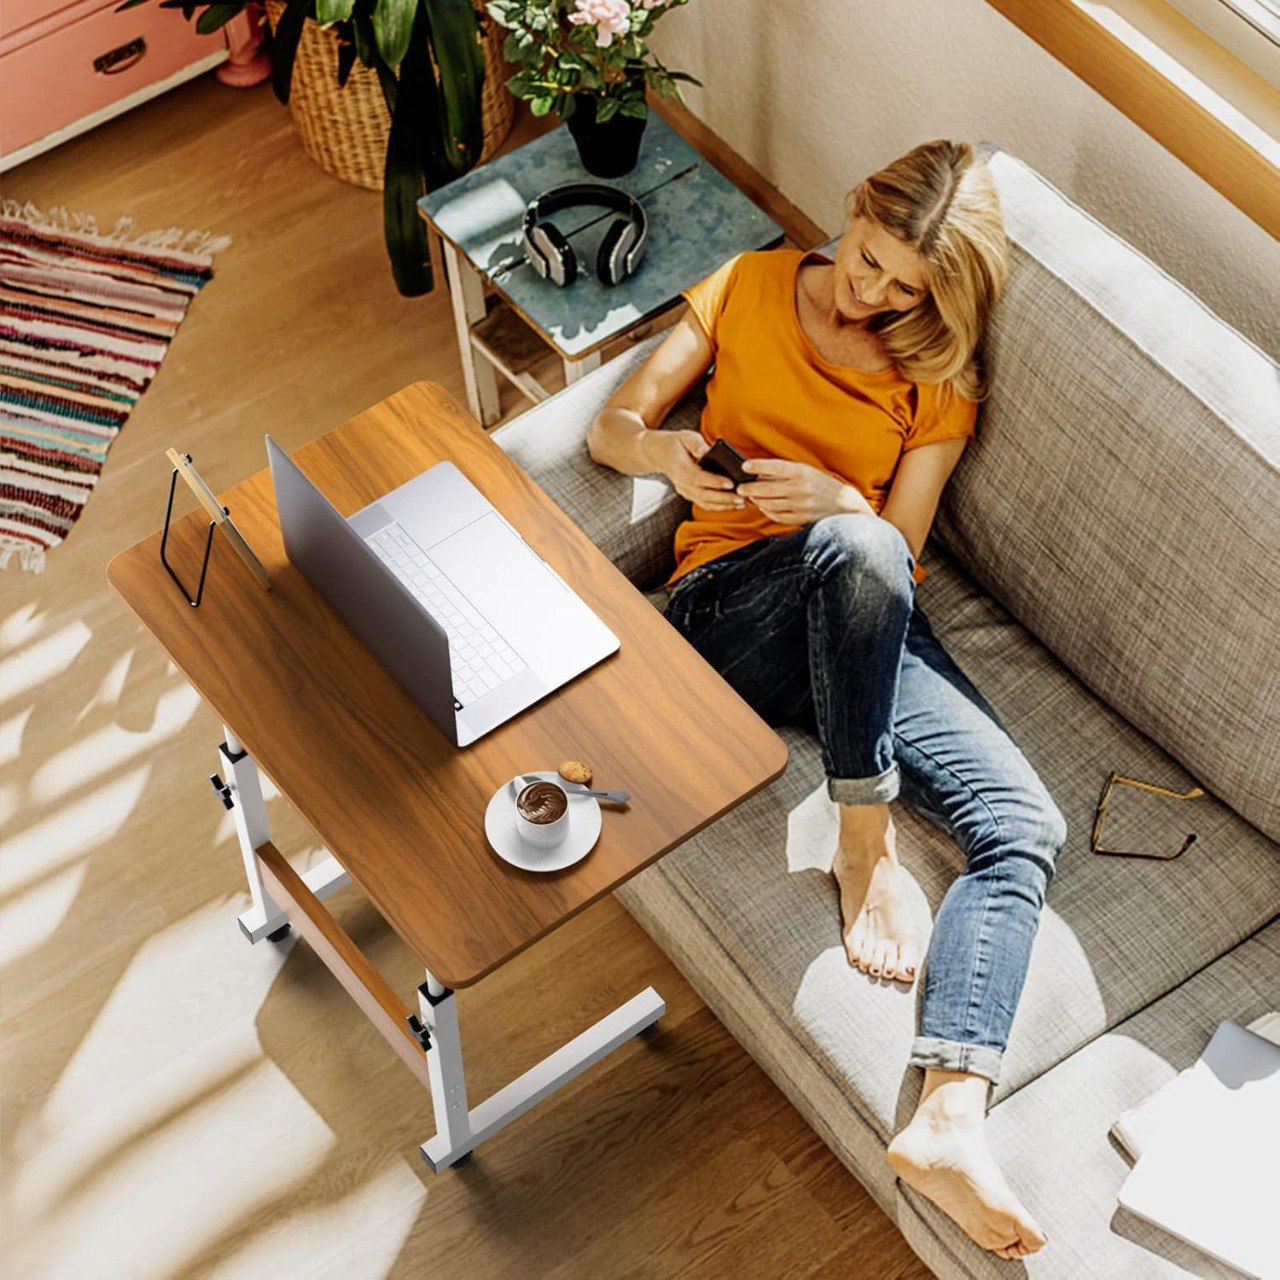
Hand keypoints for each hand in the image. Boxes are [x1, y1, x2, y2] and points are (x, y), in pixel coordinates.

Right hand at [648, 431, 744, 511]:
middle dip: (724, 498)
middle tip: (741, 498)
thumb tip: (707, 450)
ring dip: (724, 506)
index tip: (731, 483)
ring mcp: (685, 491)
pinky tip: (733, 505)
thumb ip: (696, 443)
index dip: (715, 482)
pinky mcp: (689, 495)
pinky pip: (704, 504)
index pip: (699, 478)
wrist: (657, 454)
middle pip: (704, 495)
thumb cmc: (675, 443)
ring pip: (705, 503)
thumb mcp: (684, 436)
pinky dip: (719, 506)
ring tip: (741, 504)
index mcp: (681, 469)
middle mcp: (682, 483)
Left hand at [737, 458, 873, 524]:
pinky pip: (776, 516)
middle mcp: (800, 488)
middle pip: (766, 488)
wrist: (845, 506)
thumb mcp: (808, 472)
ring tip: (750, 496)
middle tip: (739, 488)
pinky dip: (766, 511)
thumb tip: (760, 474)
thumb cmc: (823, 485)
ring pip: (768, 503)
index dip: (757, 466)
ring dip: (756, 500)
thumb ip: (786, 472)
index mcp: (803, 472)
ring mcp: (800, 505)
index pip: (775, 466)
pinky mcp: (800, 518)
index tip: (744, 466)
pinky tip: (762, 506)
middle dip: (749, 489)